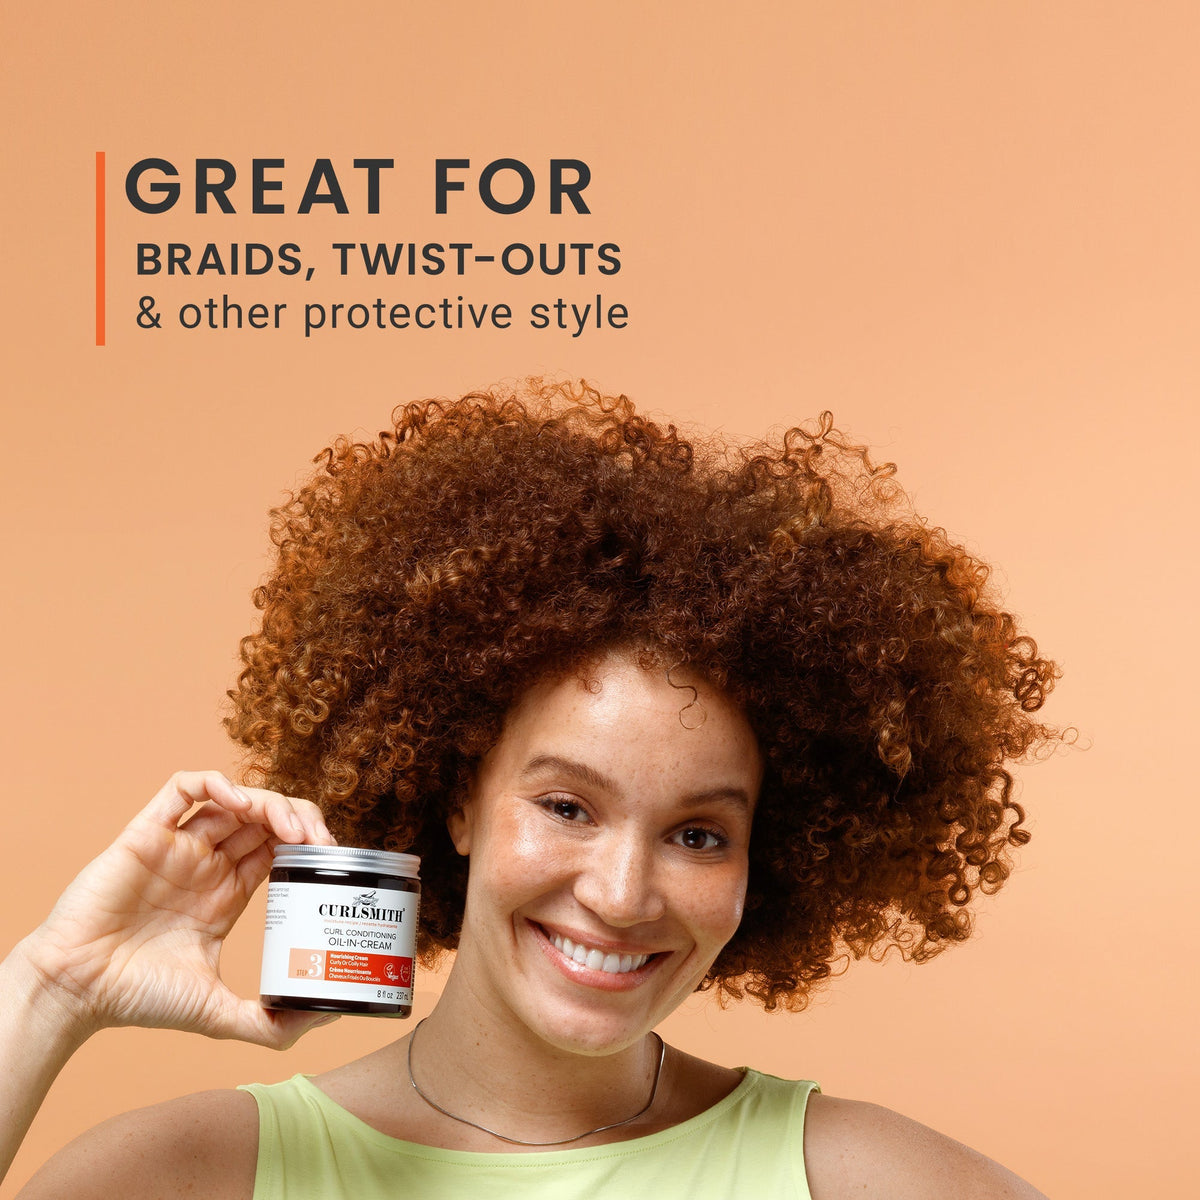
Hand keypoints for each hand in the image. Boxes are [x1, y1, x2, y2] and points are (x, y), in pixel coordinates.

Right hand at [18, 771, 336, 1049]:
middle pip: (265, 818)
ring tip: (292, 827)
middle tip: (322, 843)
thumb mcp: (217, 1012)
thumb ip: (267, 1022)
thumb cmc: (135, 998)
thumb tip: (324, 1020)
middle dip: (300, 820)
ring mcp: (178, 845)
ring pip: (234, 799)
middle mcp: (206, 863)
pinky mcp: (147, 833)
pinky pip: (184, 789)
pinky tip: (240, 802)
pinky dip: (216, 783)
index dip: (308, 844)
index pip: (278, 848)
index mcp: (225, 892)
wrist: (74, 992)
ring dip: (270, 802)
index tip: (332, 860)